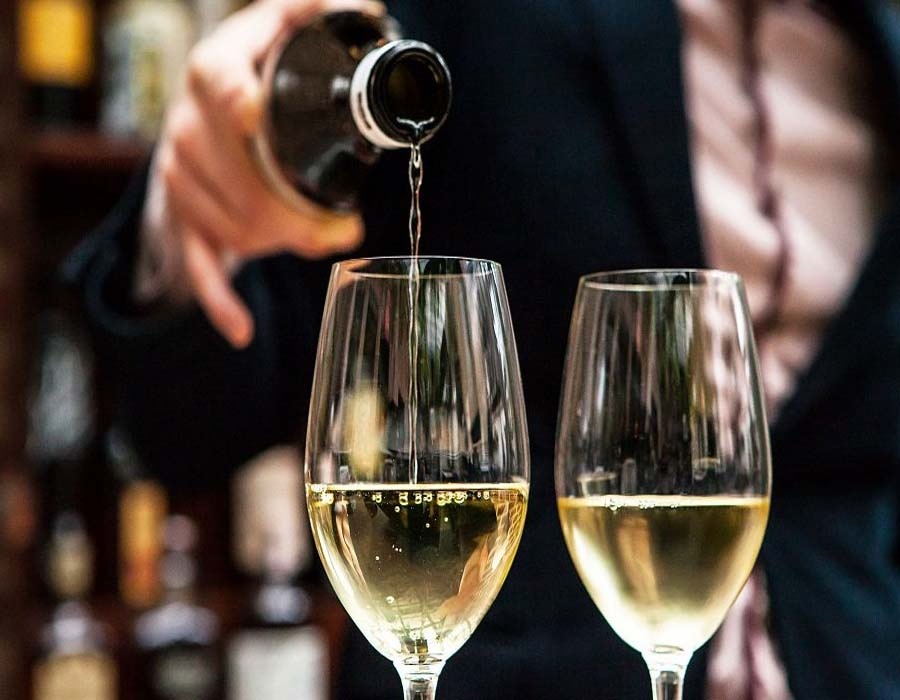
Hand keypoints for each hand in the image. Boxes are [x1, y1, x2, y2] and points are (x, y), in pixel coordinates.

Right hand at [152, 0, 383, 347]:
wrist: (202, 116)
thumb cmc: (253, 76)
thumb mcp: (277, 34)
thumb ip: (311, 16)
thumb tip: (365, 7)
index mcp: (212, 73)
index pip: (222, 85)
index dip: (246, 107)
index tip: (269, 125)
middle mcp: (187, 127)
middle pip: (244, 183)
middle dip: (300, 216)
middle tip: (346, 230)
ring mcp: (180, 178)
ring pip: (235, 227)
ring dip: (284, 244)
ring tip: (325, 241)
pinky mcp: (182, 219)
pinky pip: (197, 265)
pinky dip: (220, 300)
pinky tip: (241, 329)